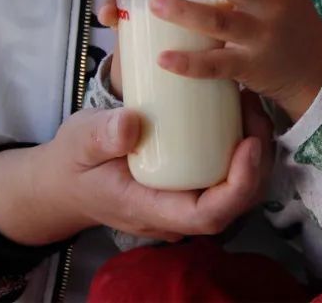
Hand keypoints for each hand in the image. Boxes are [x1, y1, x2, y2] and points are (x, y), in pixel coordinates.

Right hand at [0, 94, 273, 244]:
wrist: (64, 182)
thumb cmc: (73, 162)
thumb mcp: (79, 142)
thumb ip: (101, 135)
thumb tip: (130, 126)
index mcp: (151, 209)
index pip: (208, 215)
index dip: (239, 185)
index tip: (249, 143)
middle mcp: (176, 213)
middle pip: (236, 203)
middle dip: (257, 161)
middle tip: (254, 110)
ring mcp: (185, 201)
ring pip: (238, 190)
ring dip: (255, 151)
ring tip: (250, 105)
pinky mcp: (191, 185)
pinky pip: (227, 175)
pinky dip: (242, 147)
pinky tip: (239, 112)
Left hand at [150, 0, 321, 120]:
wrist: (316, 70)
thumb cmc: (288, 20)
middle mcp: (272, 4)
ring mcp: (261, 37)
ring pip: (220, 22)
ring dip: (185, 12)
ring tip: (155, 2)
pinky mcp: (250, 67)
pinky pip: (216, 65)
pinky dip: (189, 64)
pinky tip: (163, 58)